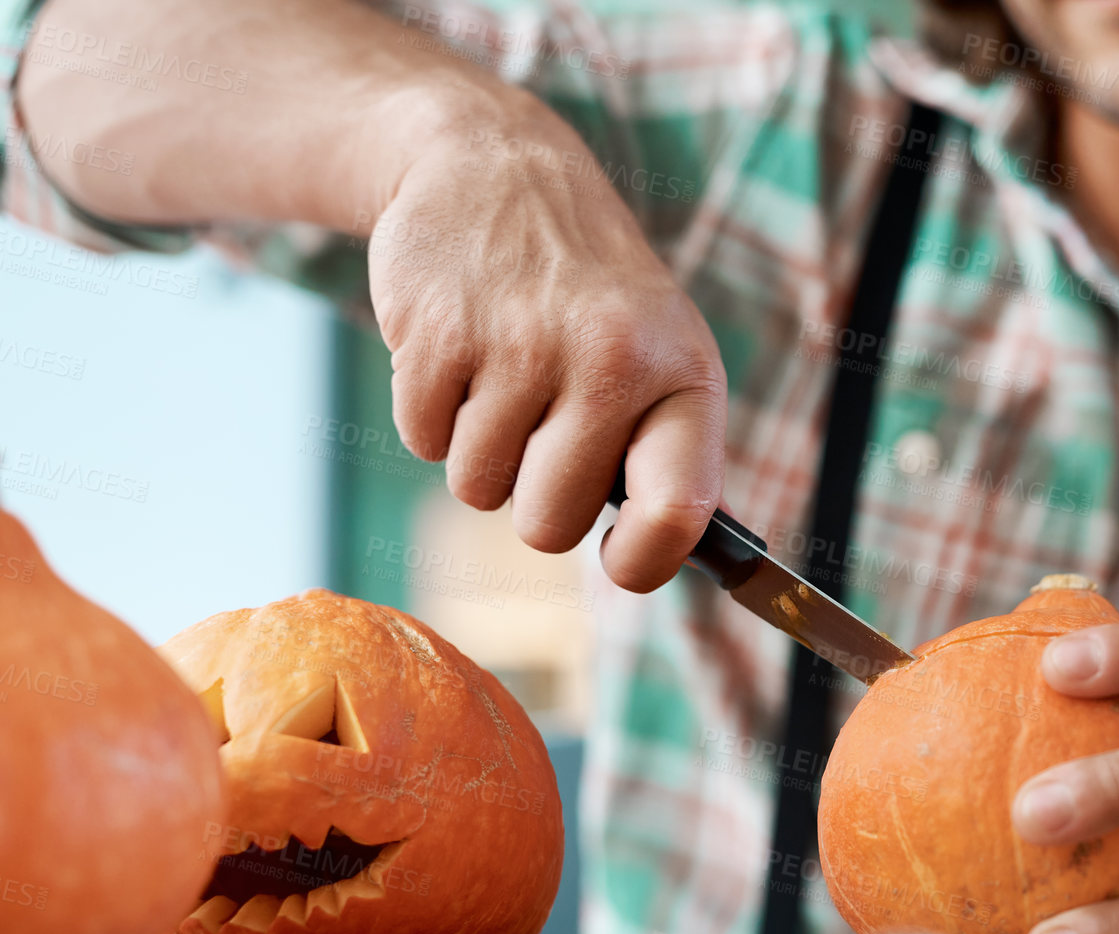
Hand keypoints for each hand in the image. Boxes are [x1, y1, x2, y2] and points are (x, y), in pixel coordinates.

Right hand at [367, 91, 725, 590]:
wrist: (496, 166)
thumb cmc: (590, 294)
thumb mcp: (659, 352)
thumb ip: (667, 457)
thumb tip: (659, 566)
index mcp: (682, 375)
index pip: (677, 513)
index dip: (642, 563)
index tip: (618, 558)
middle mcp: (611, 360)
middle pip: (549, 526)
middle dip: (534, 498)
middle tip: (541, 430)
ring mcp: (522, 344)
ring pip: (478, 490)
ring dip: (479, 450)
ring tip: (503, 372)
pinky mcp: (438, 333)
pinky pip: (421, 443)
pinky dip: (429, 415)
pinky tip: (460, 351)